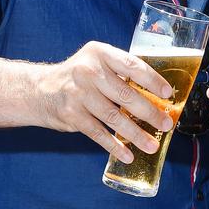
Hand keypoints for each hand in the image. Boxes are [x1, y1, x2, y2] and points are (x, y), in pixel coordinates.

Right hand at [37, 41, 172, 162]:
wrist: (40, 89)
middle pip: (126, 95)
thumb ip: (120, 71)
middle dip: (150, 112)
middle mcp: (89, 72)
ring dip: (136, 134)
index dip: (153, 80)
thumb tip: (155, 93)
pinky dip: (115, 146)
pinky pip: (98, 133)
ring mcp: (79, 94)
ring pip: (114, 118)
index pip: (133, 66)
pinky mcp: (72, 115)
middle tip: (166, 123)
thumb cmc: (79, 75)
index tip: (167, 93)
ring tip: (152, 145)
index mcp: (101, 53)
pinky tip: (128, 154)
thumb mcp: (97, 61)